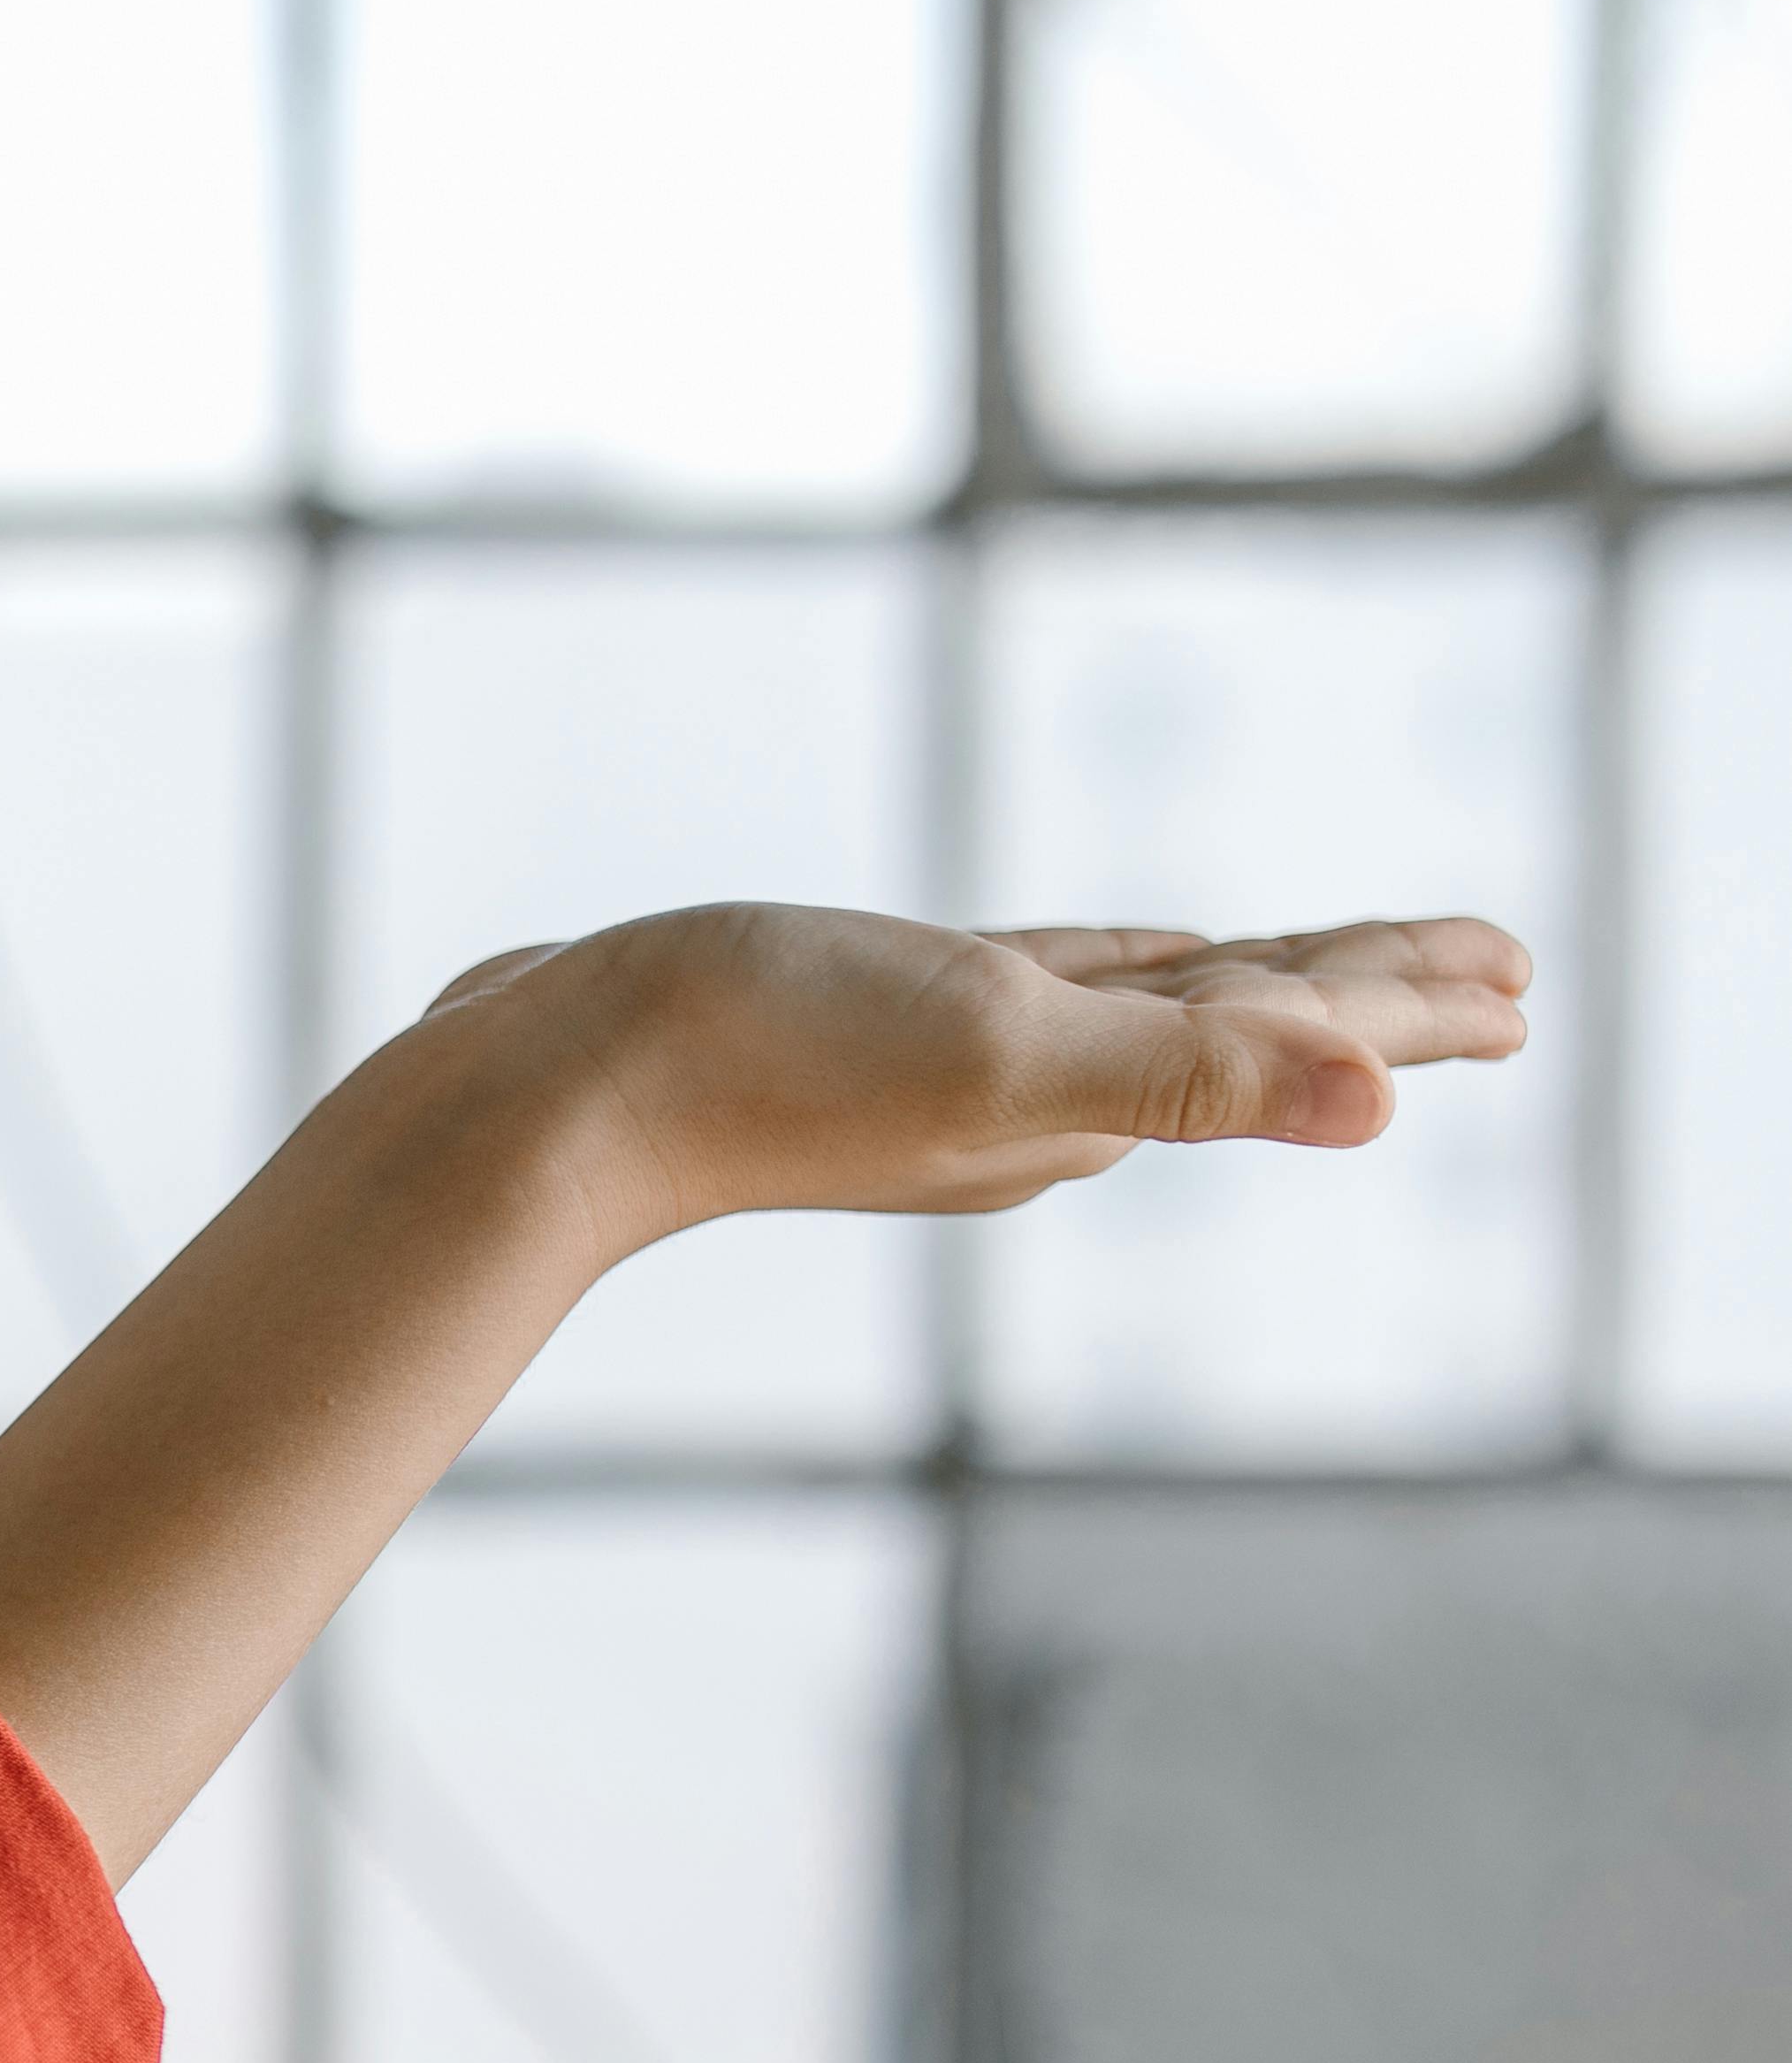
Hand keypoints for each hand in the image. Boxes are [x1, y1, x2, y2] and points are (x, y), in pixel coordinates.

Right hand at [434, 905, 1538, 1255]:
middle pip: (1245, 1024)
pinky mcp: (858, 1017)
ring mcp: (945, 1057)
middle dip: (1366, 998)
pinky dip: (1103, 967)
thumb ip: (1193, 1072)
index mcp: (1087, 1098)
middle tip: (1488, 974)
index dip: (1407, 1000)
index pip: (1291, 1035)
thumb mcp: (1002, 1048)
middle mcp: (1034, 1089)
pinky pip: (1030, 984)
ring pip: (1145, 1004)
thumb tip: (1386, 1104)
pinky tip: (1105, 958)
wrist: (540, 1099)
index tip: (1521, 980)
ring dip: (1251, 983)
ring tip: (1322, 967)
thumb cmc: (758, 1065)